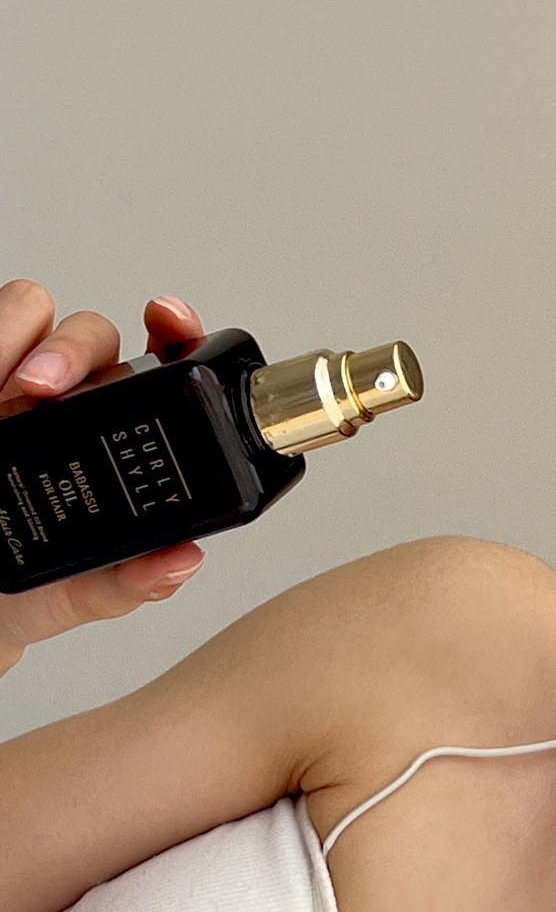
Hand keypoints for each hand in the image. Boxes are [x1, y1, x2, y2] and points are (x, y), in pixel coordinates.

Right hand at [0, 279, 210, 673]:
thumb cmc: (33, 593)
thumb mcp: (84, 596)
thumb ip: (132, 583)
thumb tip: (183, 561)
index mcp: (123, 436)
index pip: (161, 362)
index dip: (174, 330)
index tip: (169, 320)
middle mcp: (72, 402)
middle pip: (92, 335)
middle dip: (75, 349)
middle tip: (45, 389)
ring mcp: (15, 387)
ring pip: (30, 316)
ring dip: (21, 336)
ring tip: (12, 394)